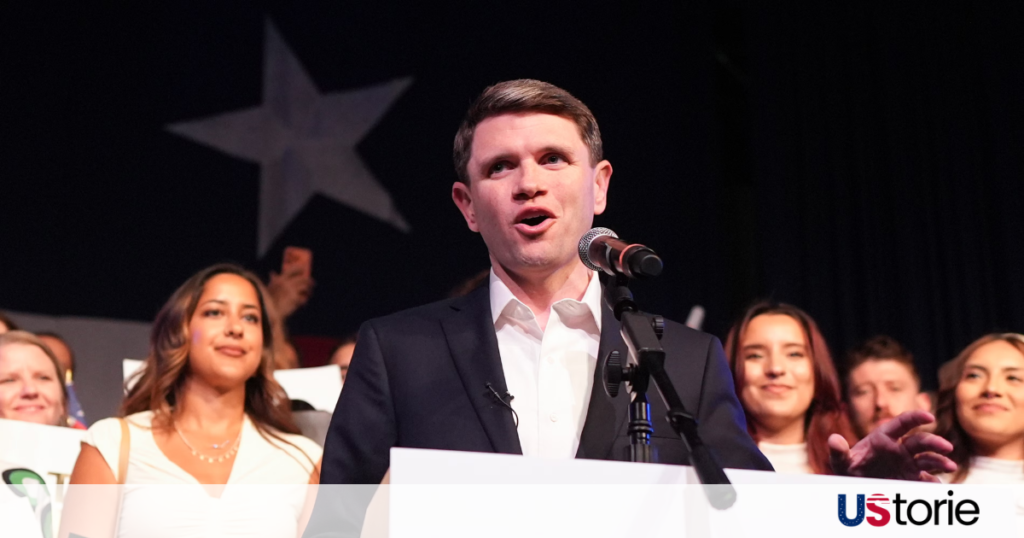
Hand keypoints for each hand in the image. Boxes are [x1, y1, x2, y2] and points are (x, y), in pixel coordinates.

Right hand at [267, 268, 313, 318]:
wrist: (268, 311)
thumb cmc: (267, 299)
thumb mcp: (269, 287)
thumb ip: (273, 280)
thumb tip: (272, 273)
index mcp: (280, 279)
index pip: (293, 269)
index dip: (300, 268)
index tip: (304, 268)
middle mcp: (286, 283)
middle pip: (303, 278)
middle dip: (309, 281)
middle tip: (312, 283)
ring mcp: (291, 291)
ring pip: (305, 287)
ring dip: (309, 290)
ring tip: (309, 293)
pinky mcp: (294, 300)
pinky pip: (303, 298)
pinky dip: (304, 300)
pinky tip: (303, 302)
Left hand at [828, 410, 956, 481]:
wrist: (854, 486)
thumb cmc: (849, 469)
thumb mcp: (841, 462)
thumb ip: (838, 451)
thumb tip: (833, 439)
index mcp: (883, 438)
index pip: (902, 423)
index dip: (915, 417)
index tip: (929, 416)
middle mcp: (899, 449)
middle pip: (920, 441)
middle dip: (934, 442)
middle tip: (946, 447)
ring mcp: (907, 464)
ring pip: (928, 459)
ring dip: (940, 461)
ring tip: (950, 466)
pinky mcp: (911, 479)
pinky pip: (925, 480)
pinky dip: (933, 482)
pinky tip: (937, 485)